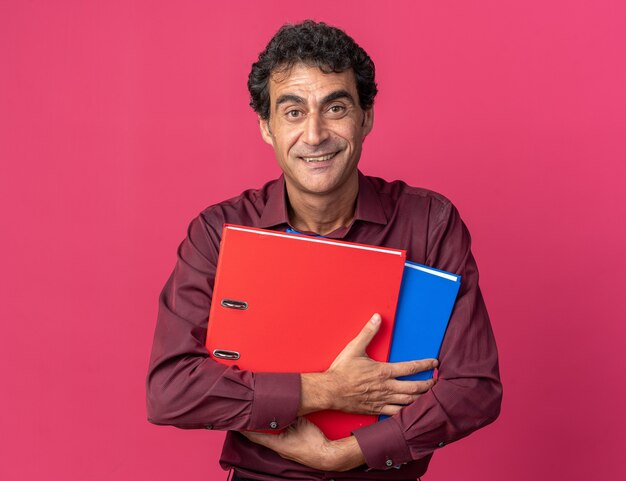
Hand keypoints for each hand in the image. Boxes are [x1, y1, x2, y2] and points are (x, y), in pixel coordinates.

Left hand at [242, 417, 364, 470]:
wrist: (328, 455)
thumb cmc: (314, 443)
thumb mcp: (300, 423)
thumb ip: (288, 414)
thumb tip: (281, 405)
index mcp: (276, 443)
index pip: (254, 434)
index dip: (243, 427)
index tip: (235, 419)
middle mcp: (278, 448)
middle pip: (259, 435)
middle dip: (253, 424)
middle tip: (246, 413)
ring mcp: (284, 449)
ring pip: (269, 436)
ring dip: (263, 427)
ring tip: (258, 415)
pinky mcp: (291, 448)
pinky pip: (278, 437)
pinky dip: (273, 430)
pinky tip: (277, 423)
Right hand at [301, 313, 437, 415]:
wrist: (330, 391)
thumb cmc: (342, 370)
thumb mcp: (354, 348)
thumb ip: (368, 332)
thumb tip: (377, 317)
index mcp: (383, 371)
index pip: (410, 368)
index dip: (425, 365)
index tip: (435, 363)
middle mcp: (386, 387)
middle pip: (414, 388)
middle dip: (429, 385)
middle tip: (438, 382)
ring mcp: (382, 400)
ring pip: (408, 402)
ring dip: (422, 399)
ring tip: (431, 396)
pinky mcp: (376, 409)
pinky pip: (396, 413)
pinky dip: (407, 412)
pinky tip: (413, 411)